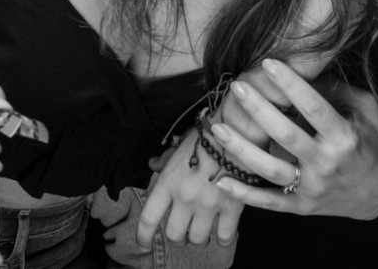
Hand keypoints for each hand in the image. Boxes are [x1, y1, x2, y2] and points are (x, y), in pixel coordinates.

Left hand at [136, 127, 244, 250]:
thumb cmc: (203, 138)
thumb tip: (151, 165)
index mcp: (167, 183)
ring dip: (198, 238)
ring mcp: (208, 205)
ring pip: (197, 239)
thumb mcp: (177, 149)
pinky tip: (221, 233)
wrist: (235, 132)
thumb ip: (163, 161)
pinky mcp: (231, 208)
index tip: (143, 245)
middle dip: (176, 237)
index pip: (149, 218)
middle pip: (174, 235)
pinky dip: (221, 239)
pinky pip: (224, 237)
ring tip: (201, 230)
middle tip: (181, 232)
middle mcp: (185, 198)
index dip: (143, 236)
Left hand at [209, 57, 377, 218]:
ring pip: (270, 169)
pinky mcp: (302, 206)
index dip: (291, 84)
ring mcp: (313, 188)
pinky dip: (245, 195)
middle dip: (259, 109)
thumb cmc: (374, 143)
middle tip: (237, 86)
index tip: (268, 63)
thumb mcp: (367, 112)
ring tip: (216, 127)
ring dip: (241, 149)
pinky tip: (221, 181)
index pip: (314, 107)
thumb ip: (336, 91)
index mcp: (346, 138)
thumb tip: (301, 68)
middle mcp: (327, 164)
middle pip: (286, 135)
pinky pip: (269, 202)